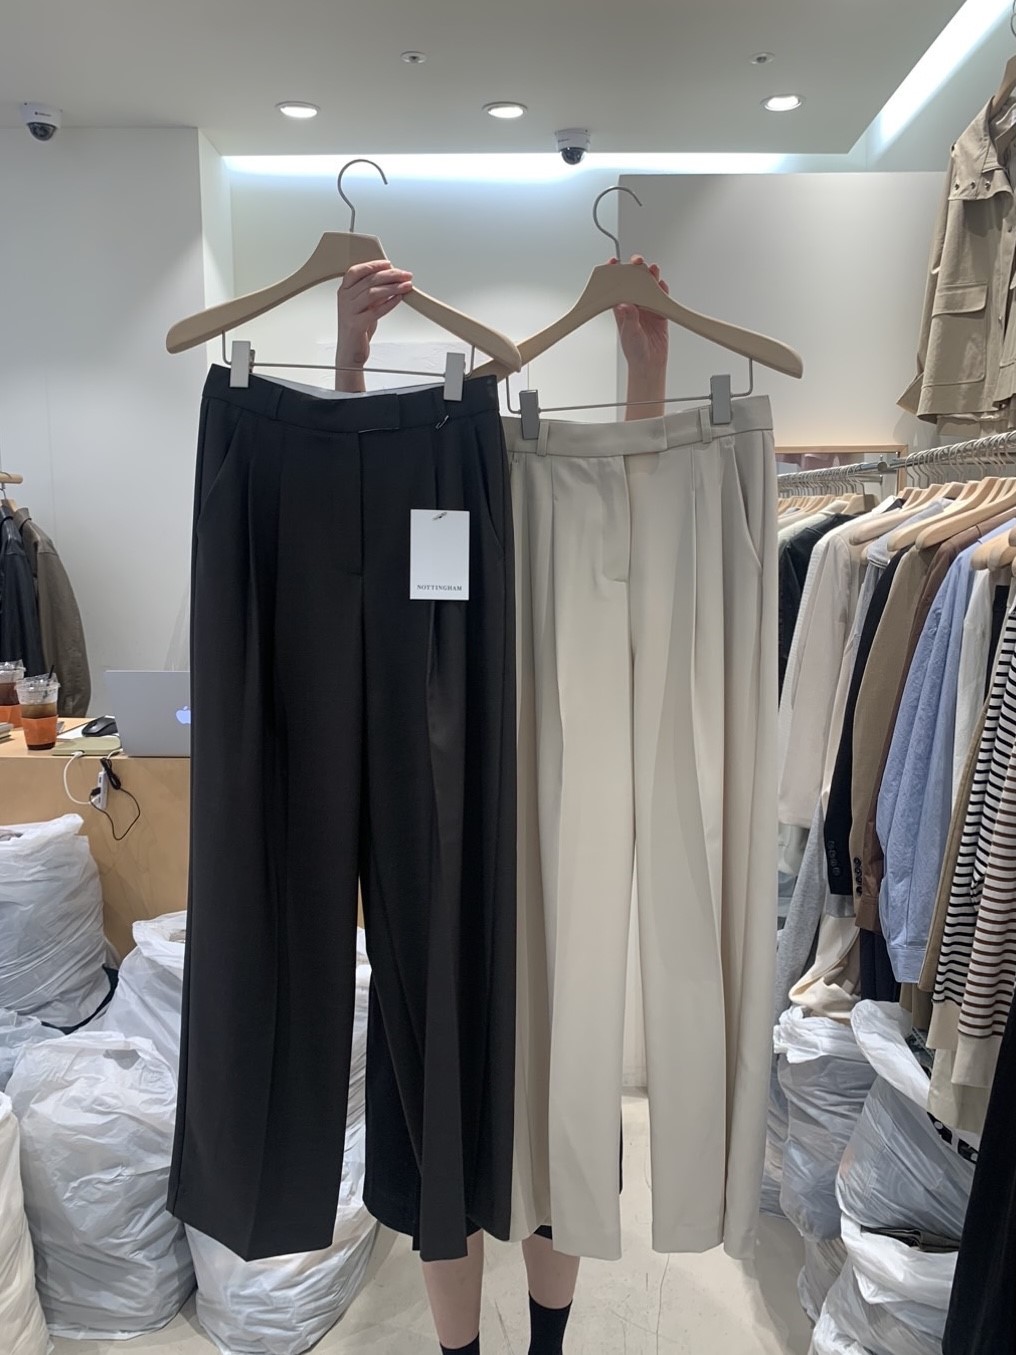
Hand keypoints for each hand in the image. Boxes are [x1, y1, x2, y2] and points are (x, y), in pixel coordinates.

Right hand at [336, 260, 412, 369]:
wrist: (350, 351)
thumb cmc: (358, 326)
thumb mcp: (364, 305)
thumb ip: (373, 291)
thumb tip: (391, 279)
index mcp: (344, 291)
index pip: (356, 271)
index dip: (373, 265)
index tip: (389, 264)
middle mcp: (344, 299)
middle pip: (369, 280)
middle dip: (390, 275)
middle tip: (405, 275)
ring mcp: (349, 312)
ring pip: (372, 293)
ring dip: (392, 287)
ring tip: (406, 286)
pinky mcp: (356, 324)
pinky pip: (376, 311)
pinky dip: (389, 303)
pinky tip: (399, 298)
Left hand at [611, 254, 669, 376]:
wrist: (650, 363)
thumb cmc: (634, 351)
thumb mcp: (629, 334)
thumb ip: (629, 319)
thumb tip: (626, 306)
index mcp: (621, 309)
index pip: (616, 287)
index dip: (614, 273)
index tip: (614, 263)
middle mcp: (634, 306)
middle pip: (634, 283)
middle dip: (636, 270)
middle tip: (638, 263)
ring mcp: (647, 308)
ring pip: (648, 287)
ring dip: (651, 277)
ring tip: (653, 270)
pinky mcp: (659, 312)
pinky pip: (661, 298)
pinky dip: (663, 290)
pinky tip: (663, 285)